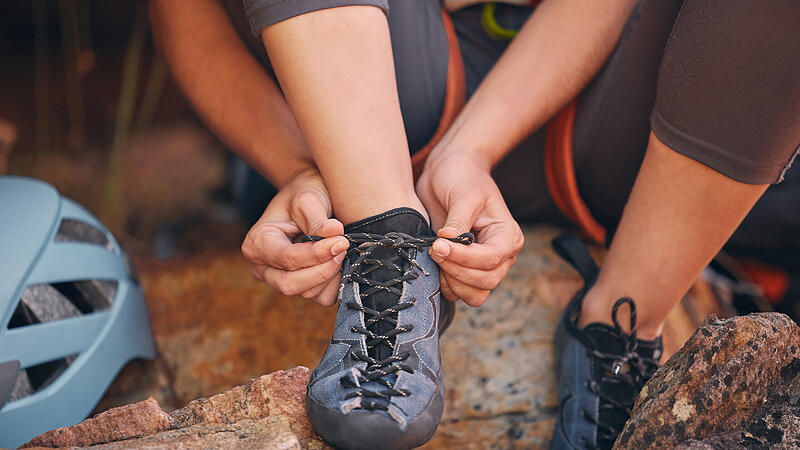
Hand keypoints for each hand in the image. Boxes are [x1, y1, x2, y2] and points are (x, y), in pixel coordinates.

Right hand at [241, 168, 347, 305]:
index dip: (316, 254)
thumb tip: (335, 233)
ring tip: (343, 250)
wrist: (307, 201)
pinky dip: (335, 284)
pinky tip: (341, 262)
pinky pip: (320, 297)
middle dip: (322, 270)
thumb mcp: (308, 200)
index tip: (341, 241)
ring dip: (331, 276)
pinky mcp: (301, 287)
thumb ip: (319, 220)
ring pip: (308, 294)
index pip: (287, 259)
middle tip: (344, 247)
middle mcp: (263, 267)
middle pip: (291, 284)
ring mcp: (280, 280)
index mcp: (257, 243)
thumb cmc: (303, 196)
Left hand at [416, 150, 523, 305]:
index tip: (439, 244)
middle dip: (456, 270)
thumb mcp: (463, 196)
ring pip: (474, 294)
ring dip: (451, 281)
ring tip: (434, 254)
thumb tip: (448, 243)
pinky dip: (444, 284)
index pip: (491, 260)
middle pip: (485, 282)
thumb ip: (458, 223)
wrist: (449, 172)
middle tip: (433, 248)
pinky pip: (458, 292)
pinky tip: (434, 263)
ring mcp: (483, 266)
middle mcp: (501, 256)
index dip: (464, 258)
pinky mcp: (465, 270)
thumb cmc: (462, 178)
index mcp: (507, 236)